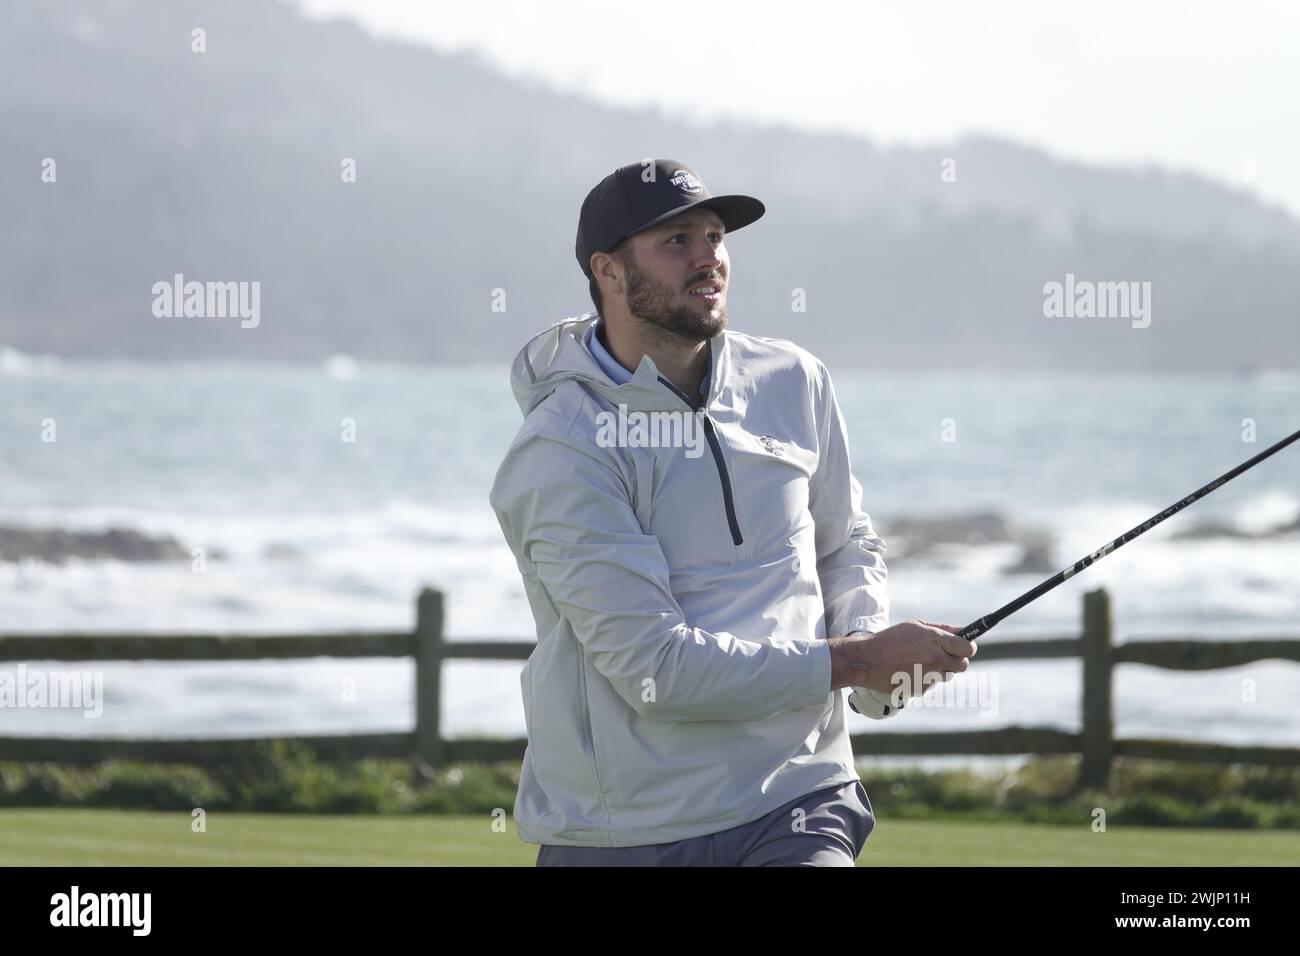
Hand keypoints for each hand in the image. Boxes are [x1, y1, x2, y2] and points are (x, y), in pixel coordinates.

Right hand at [829, 620, 976, 694]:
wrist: (868, 660)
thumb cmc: (891, 639)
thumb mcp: (915, 626)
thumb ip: (942, 629)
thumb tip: (964, 632)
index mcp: (935, 640)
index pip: (967, 648)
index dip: (967, 647)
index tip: (963, 647)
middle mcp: (935, 658)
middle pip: (962, 665)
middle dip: (956, 661)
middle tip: (943, 656)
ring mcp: (929, 676)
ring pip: (947, 675)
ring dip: (939, 669)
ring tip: (918, 661)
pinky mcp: (921, 689)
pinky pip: (932, 683)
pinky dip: (924, 678)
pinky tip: (909, 671)